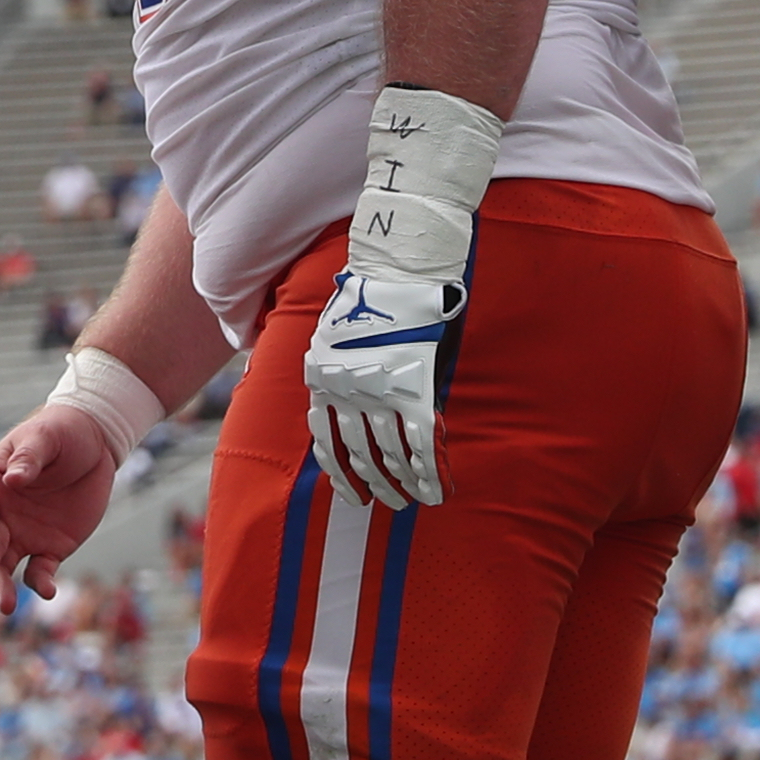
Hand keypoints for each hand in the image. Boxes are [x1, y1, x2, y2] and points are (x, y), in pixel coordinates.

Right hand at [0, 405, 121, 599]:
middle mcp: (1, 515)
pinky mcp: (50, 549)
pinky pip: (41, 571)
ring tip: (7, 606)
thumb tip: (14, 478)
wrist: (96, 444)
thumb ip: (30, 457)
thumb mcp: (46, 437)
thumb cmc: (61, 432)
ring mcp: (23, 535)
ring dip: (5, 586)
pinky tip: (48, 591)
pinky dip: (41, 583)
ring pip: (7, 566)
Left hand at [304, 86, 498, 513]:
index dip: (339, 469)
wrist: (401, 254)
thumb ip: (339, 352)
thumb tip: (335, 372)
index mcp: (324, 370)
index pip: (326, 434)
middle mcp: (345, 386)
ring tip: (408, 502)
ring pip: (388, 453)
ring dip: (398, 483)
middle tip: (381, 504)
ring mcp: (380, 387)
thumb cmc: (374, 281)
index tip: (349, 490)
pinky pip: (421, 441)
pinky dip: (427, 469)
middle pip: (356, 452)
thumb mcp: (337, 319)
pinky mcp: (416, 383)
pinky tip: (435, 487)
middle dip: (370, 484)